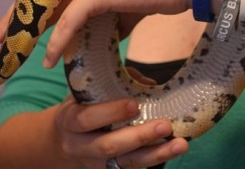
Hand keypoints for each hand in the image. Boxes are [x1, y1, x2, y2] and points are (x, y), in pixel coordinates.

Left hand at [0, 0, 201, 65]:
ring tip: (9, 55)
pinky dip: (57, 41)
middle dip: (16, 21)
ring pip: (48, 10)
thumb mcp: (128, 6)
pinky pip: (69, 21)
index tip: (16, 27)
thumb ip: (108, 20)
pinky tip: (46, 59)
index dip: (31, 8)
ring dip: (27, 34)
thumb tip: (96, 38)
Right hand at [54, 96, 187, 168]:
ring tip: (180, 144)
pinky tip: (173, 151)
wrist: (63, 141)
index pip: (87, 119)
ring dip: (156, 155)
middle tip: (165, 125)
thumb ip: (114, 84)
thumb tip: (148, 83)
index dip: (111, 112)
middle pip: (109, 146)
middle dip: (139, 136)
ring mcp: (96, 164)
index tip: (135, 104)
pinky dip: (155, 160)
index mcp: (70, 121)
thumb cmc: (81, 108)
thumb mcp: (87, 92)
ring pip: (127, 163)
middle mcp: (81, 146)